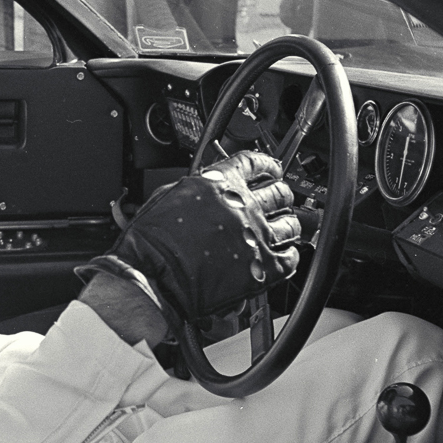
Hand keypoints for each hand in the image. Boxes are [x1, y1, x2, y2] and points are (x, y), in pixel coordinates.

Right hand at [79, 151, 300, 330]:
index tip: (273, 170)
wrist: (152, 278)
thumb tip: (210, 188)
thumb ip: (197, 189)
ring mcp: (255, 236)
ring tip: (282, 230)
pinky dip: (290, 256)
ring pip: (291, 224)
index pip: (255, 164)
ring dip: (288, 225)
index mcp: (217, 184)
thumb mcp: (167, 196)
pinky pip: (291, 258)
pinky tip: (282, 256)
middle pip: (279, 192)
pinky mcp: (263, 267)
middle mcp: (241, 205)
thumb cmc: (151, 244)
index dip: (269, 166)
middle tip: (278, 201)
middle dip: (281, 196)